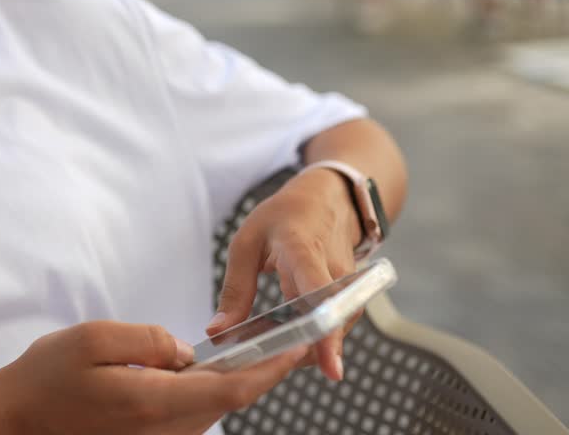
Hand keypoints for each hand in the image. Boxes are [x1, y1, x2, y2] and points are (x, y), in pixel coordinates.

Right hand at [0, 321, 306, 434]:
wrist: (14, 422)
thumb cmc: (45, 378)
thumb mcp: (91, 338)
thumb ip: (145, 338)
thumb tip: (182, 350)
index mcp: (152, 403)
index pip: (229, 390)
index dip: (268, 369)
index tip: (296, 347)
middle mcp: (161, 431)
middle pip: (228, 403)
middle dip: (261, 372)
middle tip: (287, 339)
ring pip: (211, 411)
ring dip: (236, 383)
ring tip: (254, 347)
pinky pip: (190, 417)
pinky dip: (208, 394)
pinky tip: (208, 370)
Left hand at [207, 168, 362, 381]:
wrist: (325, 200)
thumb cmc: (283, 218)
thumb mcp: (246, 243)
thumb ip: (235, 290)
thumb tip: (218, 332)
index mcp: (303, 250)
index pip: (319, 293)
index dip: (324, 331)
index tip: (330, 367)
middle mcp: (334, 270)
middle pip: (329, 322)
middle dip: (304, 351)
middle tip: (272, 362)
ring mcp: (348, 285)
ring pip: (333, 329)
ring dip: (306, 346)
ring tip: (275, 349)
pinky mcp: (349, 297)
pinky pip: (333, 326)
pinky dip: (312, 337)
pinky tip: (289, 339)